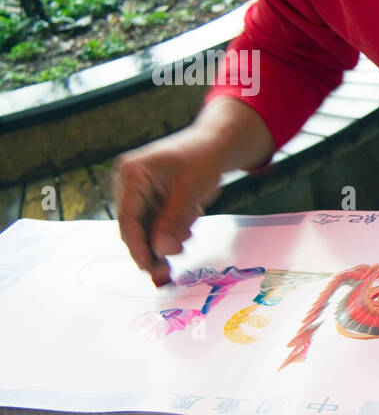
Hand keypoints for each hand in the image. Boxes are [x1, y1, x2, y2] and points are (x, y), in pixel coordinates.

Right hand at [112, 129, 225, 286]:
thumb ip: (174, 222)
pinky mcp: (150, 197)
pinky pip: (157, 221)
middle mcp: (128, 182)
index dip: (137, 247)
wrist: (215, 144)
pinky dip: (173, 228)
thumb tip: (161, 251)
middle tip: (166, 270)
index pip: (128, 219)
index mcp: (131, 174)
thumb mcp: (190, 192)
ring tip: (189, 226)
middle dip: (153, 247)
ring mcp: (138, 190)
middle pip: (135, 226)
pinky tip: (190, 218)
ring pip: (147, 227)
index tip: (149, 268)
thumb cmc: (203, 159)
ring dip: (167, 237)